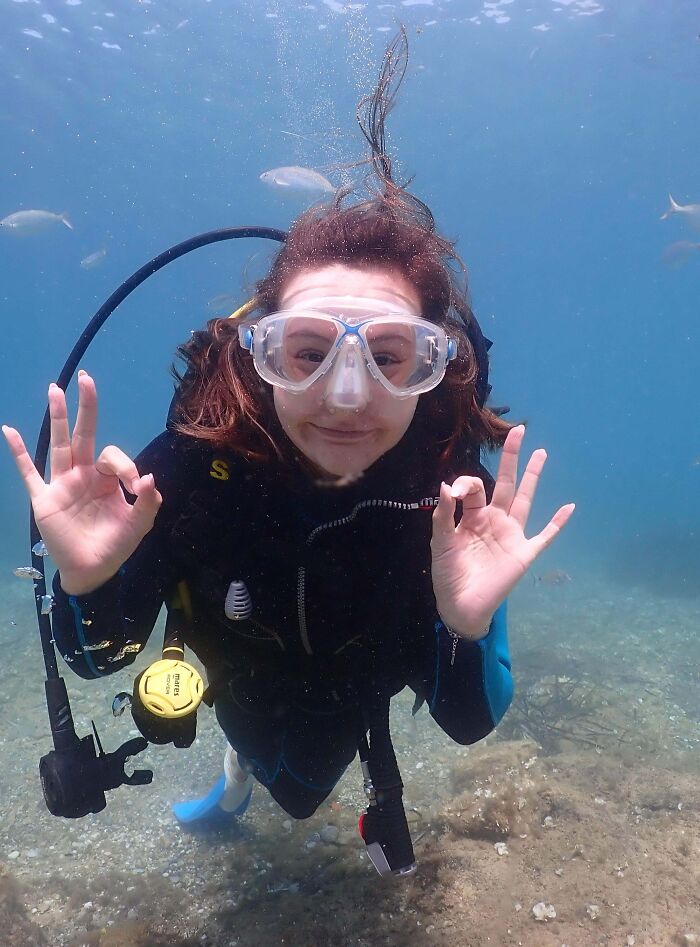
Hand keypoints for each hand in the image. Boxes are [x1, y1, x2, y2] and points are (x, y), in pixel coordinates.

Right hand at [2, 370, 161, 594]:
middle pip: (84, 434)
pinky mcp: (45, 499)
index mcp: (107, 479)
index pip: (113, 456)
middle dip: (86, 407)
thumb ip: (148, 502)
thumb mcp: (139, 524)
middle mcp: (84, 475)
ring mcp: (63, 484)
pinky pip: (30, 472)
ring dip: (56, 417)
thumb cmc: (116, 545)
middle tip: (86, 378)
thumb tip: (148, 478)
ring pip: (59, 445)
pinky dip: (19, 453)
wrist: (93, 571)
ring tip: (55, 389)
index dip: (126, 466)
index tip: (136, 485)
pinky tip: (9, 430)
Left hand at [431, 425, 574, 638]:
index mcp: (472, 516)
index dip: (466, 484)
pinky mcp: (524, 553)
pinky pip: (545, 535)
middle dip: (511, 457)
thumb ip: (444, 515)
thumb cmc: (448, 574)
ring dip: (533, 477)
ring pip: (526, 499)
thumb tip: (447, 485)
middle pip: (506, 483)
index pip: (475, 488)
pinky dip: (558, 523)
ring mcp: (512, 535)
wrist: (460, 606)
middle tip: (518, 431)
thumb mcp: (441, 542)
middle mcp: (494, 520)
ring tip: (541, 453)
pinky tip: (569, 507)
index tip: (454, 494)